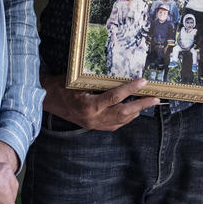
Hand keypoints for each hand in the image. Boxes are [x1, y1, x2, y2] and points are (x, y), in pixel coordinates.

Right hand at [41, 74, 158, 130]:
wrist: (47, 100)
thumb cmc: (61, 85)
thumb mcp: (79, 80)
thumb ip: (98, 82)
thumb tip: (120, 76)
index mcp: (89, 105)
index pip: (115, 97)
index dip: (131, 89)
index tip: (143, 81)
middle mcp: (93, 118)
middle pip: (124, 113)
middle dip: (141, 105)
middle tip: (155, 98)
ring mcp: (94, 125)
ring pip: (121, 121)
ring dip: (135, 112)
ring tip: (147, 102)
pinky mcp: (93, 127)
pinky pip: (114, 125)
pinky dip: (125, 118)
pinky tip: (132, 111)